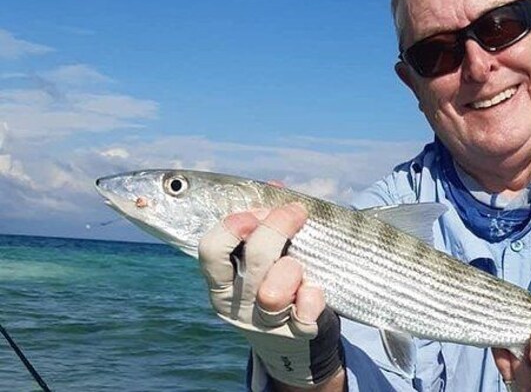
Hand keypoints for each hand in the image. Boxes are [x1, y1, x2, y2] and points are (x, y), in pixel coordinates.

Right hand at [198, 204, 343, 388]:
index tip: (255, 212)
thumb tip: (275, 189)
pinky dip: (312, 297)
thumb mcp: (265, 258)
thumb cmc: (277, 285)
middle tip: (295, 212)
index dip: (232, 225)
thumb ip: (266, 223)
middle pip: (254, 258)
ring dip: (292, 267)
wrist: (294, 345)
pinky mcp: (294, 334)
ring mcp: (265, 322)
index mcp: (223, 281)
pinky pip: (304, 313)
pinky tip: (315, 289)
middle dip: (277, 228)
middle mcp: (238, 303)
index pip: (210, 249)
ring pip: (274, 291)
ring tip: (301, 263)